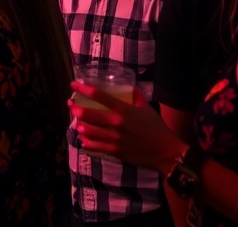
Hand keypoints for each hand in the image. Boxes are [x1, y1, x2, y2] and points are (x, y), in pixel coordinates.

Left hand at [70, 83, 186, 172]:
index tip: (74, 85)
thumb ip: (136, 96)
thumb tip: (128, 86)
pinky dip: (86, 142)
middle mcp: (115, 123)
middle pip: (88, 114)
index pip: (98, 96)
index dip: (83, 89)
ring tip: (78, 122)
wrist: (166, 152)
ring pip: (88, 130)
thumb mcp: (147, 108)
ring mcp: (113, 138)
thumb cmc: (157, 128)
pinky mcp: (114, 151)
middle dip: (76, 108)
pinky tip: (84, 139)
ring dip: (80, 125)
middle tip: (72, 105)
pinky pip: (94, 146)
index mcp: (123, 110)